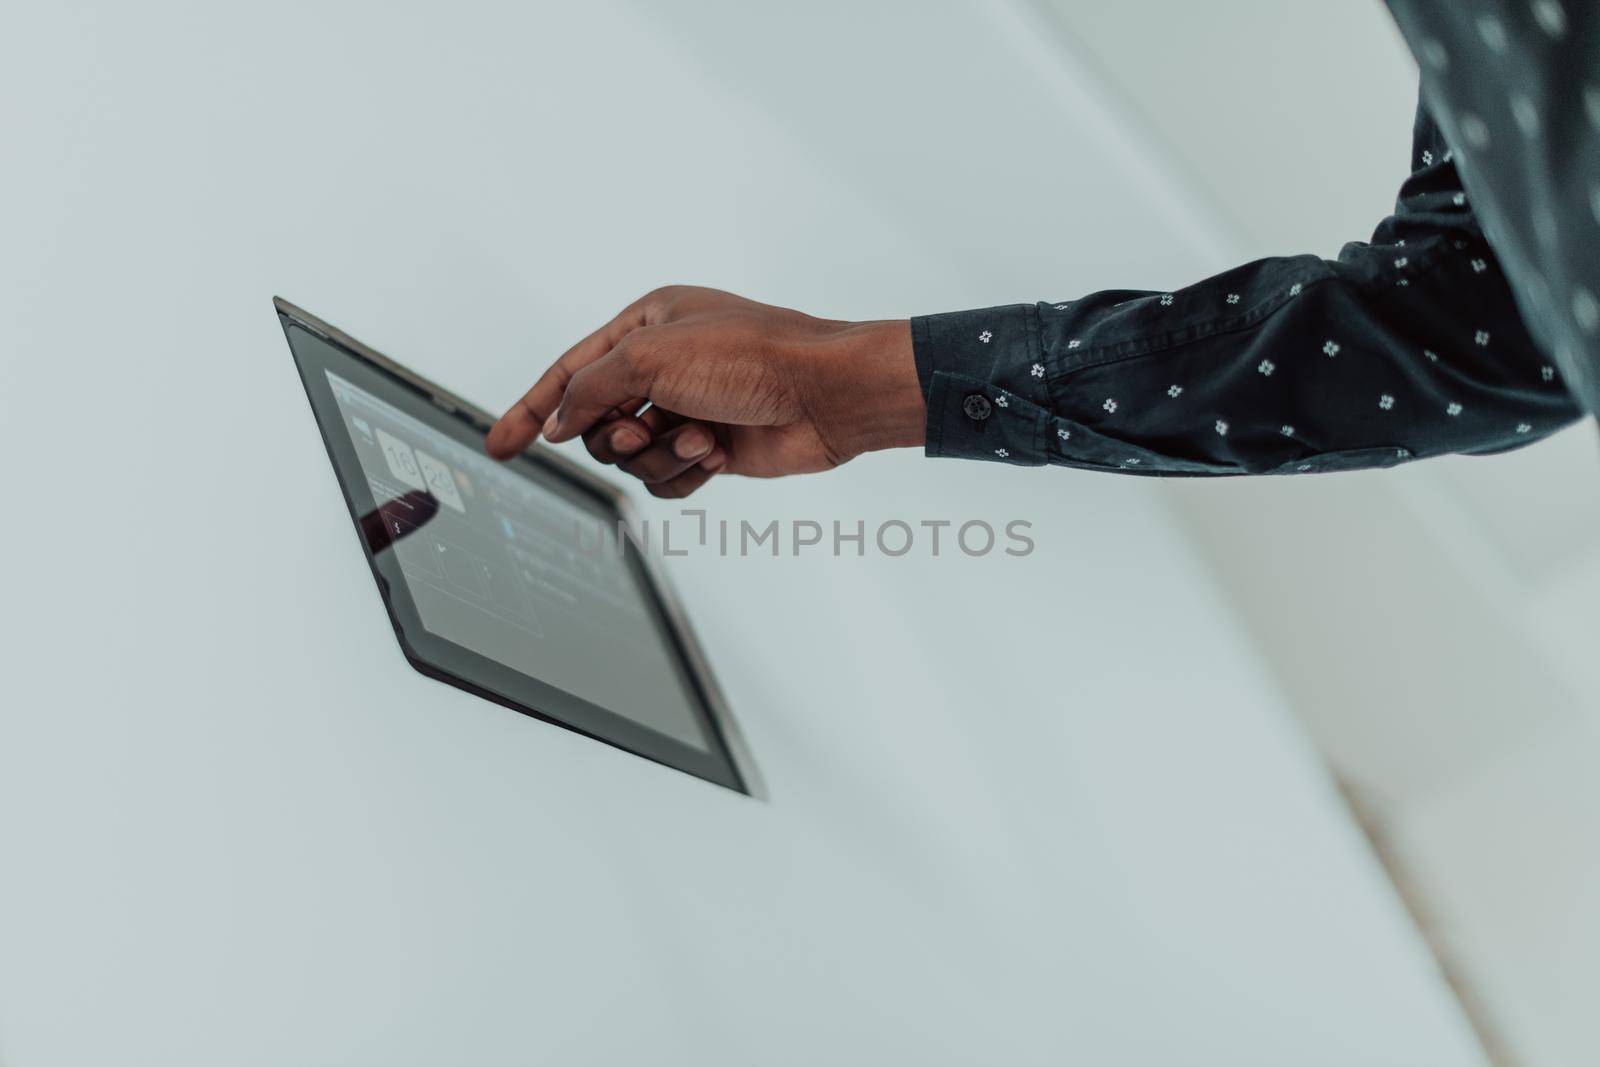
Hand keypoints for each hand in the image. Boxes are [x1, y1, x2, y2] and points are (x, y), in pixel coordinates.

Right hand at [484, 286, 923, 496]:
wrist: (826, 394)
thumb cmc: (755, 355)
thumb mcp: (652, 357)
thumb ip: (590, 390)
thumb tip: (559, 423)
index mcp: (646, 326)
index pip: (570, 372)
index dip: (531, 410)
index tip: (500, 445)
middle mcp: (665, 366)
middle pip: (597, 423)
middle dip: (614, 436)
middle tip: (640, 430)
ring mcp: (688, 409)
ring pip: (632, 458)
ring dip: (658, 454)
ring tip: (697, 437)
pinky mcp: (713, 448)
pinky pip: (668, 479)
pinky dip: (685, 472)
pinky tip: (716, 452)